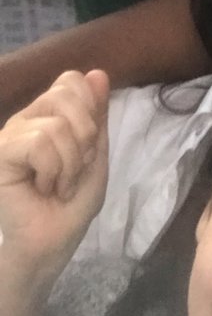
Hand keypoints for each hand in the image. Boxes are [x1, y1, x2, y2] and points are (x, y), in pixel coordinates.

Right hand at [0, 70, 109, 279]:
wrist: (52, 242)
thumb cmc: (72, 203)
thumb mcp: (96, 154)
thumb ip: (97, 115)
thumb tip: (98, 72)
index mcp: (49, 114)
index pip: (72, 80)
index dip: (91, 111)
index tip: (89, 148)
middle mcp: (27, 118)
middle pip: (66, 93)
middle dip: (85, 138)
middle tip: (74, 168)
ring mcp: (11, 134)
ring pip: (56, 125)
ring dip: (70, 163)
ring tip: (58, 184)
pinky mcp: (0, 152)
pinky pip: (39, 143)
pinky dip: (53, 170)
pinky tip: (43, 187)